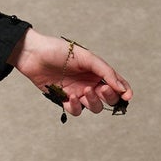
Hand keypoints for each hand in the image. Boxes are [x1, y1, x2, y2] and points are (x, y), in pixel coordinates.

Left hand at [8, 29, 132, 119]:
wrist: (33, 54)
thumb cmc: (59, 51)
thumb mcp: (87, 57)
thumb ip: (106, 72)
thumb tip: (122, 89)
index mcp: (98, 71)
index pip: (117, 84)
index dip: (124, 91)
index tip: (127, 96)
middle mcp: (90, 83)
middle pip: (108, 99)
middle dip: (109, 97)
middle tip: (102, 90)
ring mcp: (77, 92)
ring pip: (93, 107)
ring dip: (93, 102)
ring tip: (85, 91)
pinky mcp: (63, 99)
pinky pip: (75, 110)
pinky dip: (76, 106)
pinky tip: (71, 97)